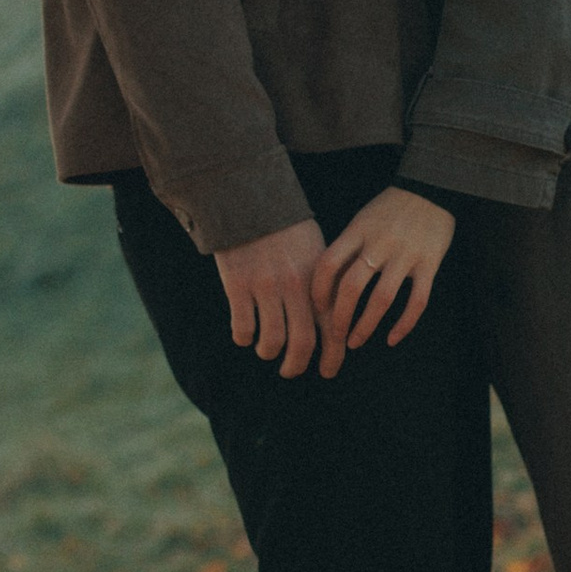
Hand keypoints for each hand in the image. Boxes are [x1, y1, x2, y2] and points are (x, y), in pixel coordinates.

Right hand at [215, 216, 324, 371]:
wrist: (249, 200)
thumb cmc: (286, 228)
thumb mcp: (316, 250)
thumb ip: (324, 284)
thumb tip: (331, 323)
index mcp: (319, 278)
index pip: (332, 327)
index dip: (333, 356)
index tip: (328, 371)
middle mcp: (295, 286)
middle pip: (301, 343)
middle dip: (296, 365)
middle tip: (290, 370)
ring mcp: (265, 287)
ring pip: (271, 341)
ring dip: (268, 352)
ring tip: (266, 350)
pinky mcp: (238, 286)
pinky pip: (243, 328)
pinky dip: (244, 338)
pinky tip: (245, 335)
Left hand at [312, 187, 454, 373]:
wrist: (432, 188)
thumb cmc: (390, 208)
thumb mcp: (362, 219)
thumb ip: (347, 247)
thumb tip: (325, 283)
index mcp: (359, 230)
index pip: (328, 264)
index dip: (318, 291)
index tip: (316, 309)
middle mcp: (380, 243)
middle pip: (352, 287)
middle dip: (339, 317)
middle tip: (334, 336)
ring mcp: (406, 255)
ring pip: (382, 299)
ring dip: (366, 326)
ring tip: (355, 342)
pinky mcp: (430, 264)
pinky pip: (417, 301)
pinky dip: (404, 324)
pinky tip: (392, 339)